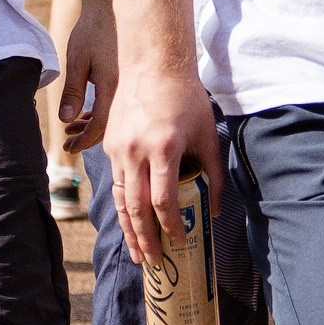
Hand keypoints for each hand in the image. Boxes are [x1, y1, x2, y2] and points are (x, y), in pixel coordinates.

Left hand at [50, 0, 117, 153]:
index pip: (100, 126)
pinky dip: (102, 111)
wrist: (120, 3)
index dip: (84, 140)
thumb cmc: (96, 27)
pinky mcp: (129, 77)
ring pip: (115, 115)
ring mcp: (130, 84)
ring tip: (73, 127)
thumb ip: (73, 90)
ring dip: (93, 124)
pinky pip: (118, 103)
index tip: (69, 148)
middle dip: (88, 137)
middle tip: (69, 143)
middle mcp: (126, 90)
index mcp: (113, 87)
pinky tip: (87, 112)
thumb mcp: (78, 58)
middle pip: (110, 126)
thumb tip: (65, 119)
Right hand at [102, 63, 220, 268]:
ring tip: (138, 253)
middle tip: (153, 262)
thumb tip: (214, 210)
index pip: (164, 200)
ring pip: (120, 199)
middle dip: (145, 240)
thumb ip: (213, 172)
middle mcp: (136, 151)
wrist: (152, 62)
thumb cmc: (186, 97)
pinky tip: (130, 222)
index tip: (181, 240)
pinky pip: (116, 183)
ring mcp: (118, 148)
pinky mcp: (109, 144)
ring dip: (129, 230)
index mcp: (164, 148)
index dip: (172, 226)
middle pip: (136, 208)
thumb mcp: (207, 134)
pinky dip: (122, 207)